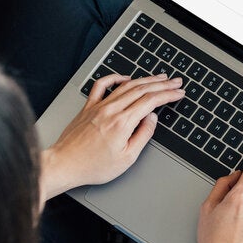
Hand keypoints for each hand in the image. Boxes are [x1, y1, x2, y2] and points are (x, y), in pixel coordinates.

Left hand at [40, 73, 184, 199]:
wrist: (64, 164)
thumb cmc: (93, 165)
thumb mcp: (126, 158)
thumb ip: (143, 135)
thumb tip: (152, 119)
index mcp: (122, 123)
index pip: (151, 101)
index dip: (168, 95)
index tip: (178, 93)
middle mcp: (111, 110)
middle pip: (142, 89)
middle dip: (162, 84)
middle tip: (175, 82)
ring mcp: (99, 106)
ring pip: (126, 86)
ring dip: (145, 79)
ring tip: (159, 77)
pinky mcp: (88, 107)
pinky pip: (102, 85)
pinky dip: (115, 78)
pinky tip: (125, 77)